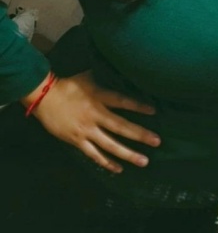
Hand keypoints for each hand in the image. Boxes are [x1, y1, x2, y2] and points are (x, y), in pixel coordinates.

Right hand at [22, 71, 160, 173]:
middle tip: (157, 141)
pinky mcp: (77, 140)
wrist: (43, 97)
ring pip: (110, 145)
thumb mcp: (88, 76)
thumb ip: (104, 76)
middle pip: (121, 126)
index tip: (154, 111)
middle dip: (140, 135)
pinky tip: (119, 168)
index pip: (122, 101)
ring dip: (128, 154)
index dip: (138, 106)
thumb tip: (119, 65)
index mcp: (98, 96)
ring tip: (144, 161)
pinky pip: (94, 155)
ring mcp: (86, 130)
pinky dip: (106, 162)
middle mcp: (95, 114)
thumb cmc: (67, 84)